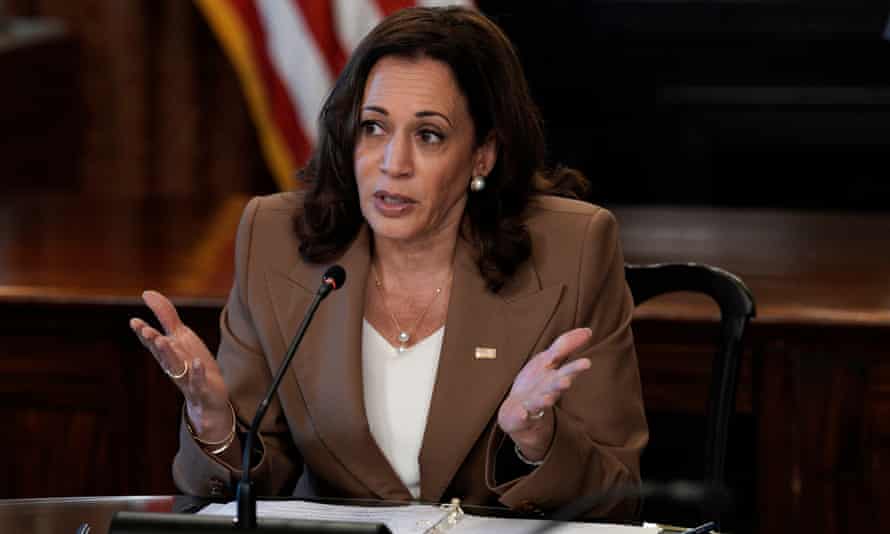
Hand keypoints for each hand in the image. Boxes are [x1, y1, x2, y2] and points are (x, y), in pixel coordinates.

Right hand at [130, 290, 231, 440]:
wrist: (209, 399)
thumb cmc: (191, 364)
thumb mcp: (180, 337)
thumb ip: (166, 316)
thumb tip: (147, 293)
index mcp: (168, 353)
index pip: (152, 342)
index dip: (144, 332)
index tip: (134, 321)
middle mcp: (174, 365)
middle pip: (161, 353)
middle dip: (153, 341)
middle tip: (145, 330)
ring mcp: (187, 378)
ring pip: (175, 367)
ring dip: (168, 354)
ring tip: (161, 341)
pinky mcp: (202, 388)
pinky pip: (198, 381)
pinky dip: (196, 372)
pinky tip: (196, 362)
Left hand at [497, 328, 592, 461]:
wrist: (517, 412)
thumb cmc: (536, 383)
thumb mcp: (549, 361)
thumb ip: (565, 346)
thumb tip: (589, 331)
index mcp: (554, 376)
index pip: (566, 367)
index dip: (575, 361)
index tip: (587, 355)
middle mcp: (547, 390)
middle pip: (558, 384)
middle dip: (566, 379)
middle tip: (579, 371)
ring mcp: (534, 402)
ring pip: (542, 400)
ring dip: (546, 398)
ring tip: (549, 398)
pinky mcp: (521, 414)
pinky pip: (522, 415)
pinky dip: (522, 414)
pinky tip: (523, 412)